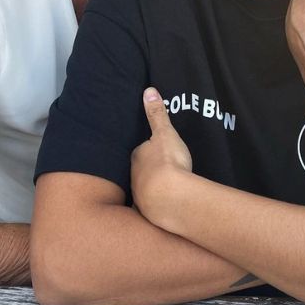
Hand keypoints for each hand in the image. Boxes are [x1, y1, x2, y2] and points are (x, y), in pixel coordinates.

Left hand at [131, 87, 191, 226]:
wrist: (170, 198)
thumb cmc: (168, 162)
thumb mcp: (165, 133)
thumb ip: (157, 114)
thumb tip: (148, 90)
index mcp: (137, 156)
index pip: (140, 151)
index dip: (148, 150)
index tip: (158, 151)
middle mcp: (133, 176)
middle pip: (140, 171)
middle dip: (148, 171)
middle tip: (162, 170)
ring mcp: (139, 196)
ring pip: (144, 189)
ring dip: (153, 189)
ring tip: (166, 189)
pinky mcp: (148, 213)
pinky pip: (151, 207)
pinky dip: (156, 207)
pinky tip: (164, 209)